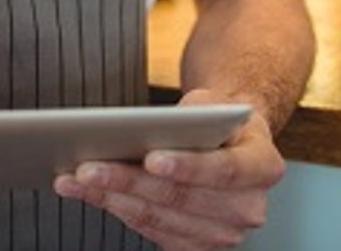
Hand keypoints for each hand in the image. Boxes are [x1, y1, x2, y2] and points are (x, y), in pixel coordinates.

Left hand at [53, 89, 285, 249]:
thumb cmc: (216, 119)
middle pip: (181, 199)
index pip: (225, 171)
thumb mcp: (211, 103)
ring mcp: (223, 234)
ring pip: (158, 219)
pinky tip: (89, 193)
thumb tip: (146, 132)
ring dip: (112, 198)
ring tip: (76, 178)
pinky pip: (150, 231)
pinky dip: (116, 209)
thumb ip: (190, 117)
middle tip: (88, 166)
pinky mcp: (195, 247)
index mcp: (264, 166)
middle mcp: (249, 208)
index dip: (187, 166)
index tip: (150, 158)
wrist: (227, 142)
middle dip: (129, 181)